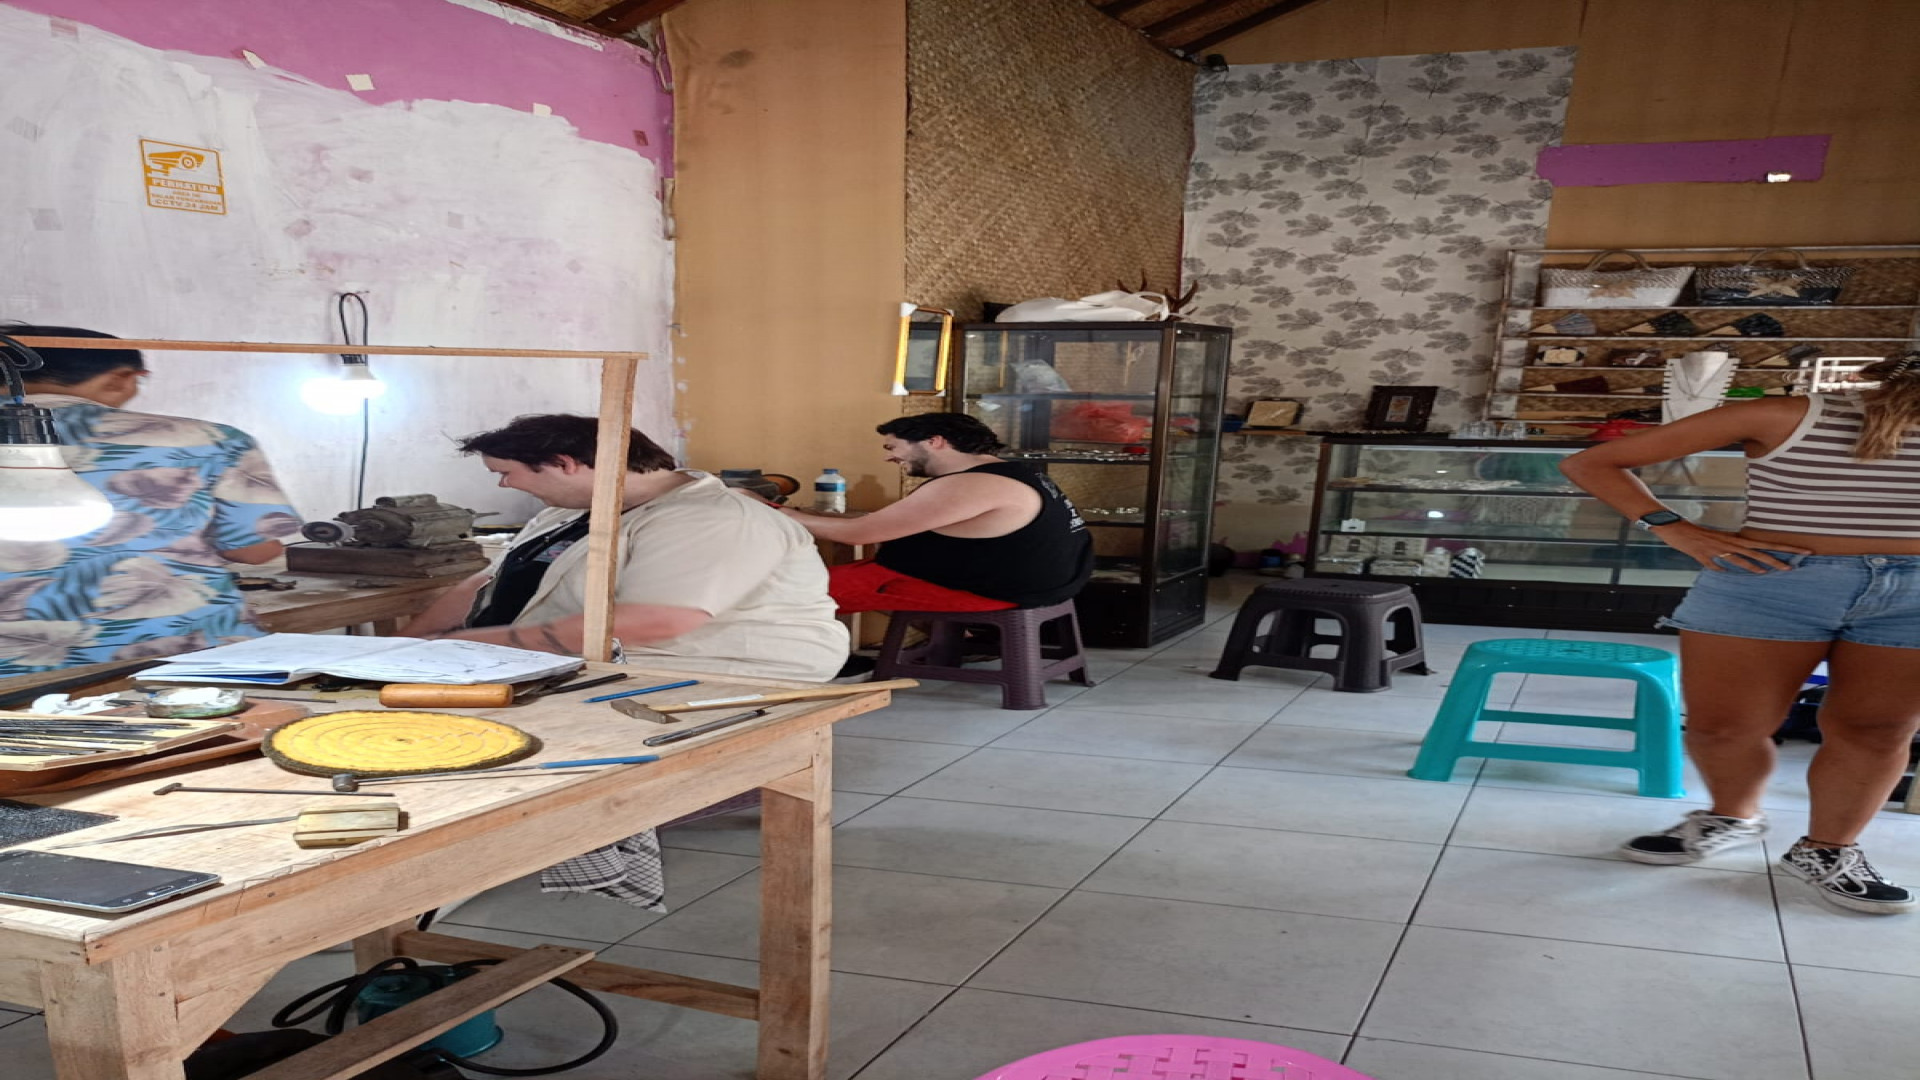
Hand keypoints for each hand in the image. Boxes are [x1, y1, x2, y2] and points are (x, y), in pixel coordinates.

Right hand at [1650, 522, 1810, 572]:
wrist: (1671, 526)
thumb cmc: (1691, 532)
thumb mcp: (1711, 541)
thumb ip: (1722, 553)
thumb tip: (1727, 567)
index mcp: (1733, 539)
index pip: (1763, 543)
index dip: (1783, 548)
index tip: (1801, 551)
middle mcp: (1728, 543)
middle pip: (1757, 551)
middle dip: (1776, 559)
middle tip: (1793, 566)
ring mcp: (1715, 549)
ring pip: (1739, 558)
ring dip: (1753, 565)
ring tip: (1769, 572)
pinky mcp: (1701, 554)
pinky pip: (1713, 564)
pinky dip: (1719, 568)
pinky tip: (1725, 573)